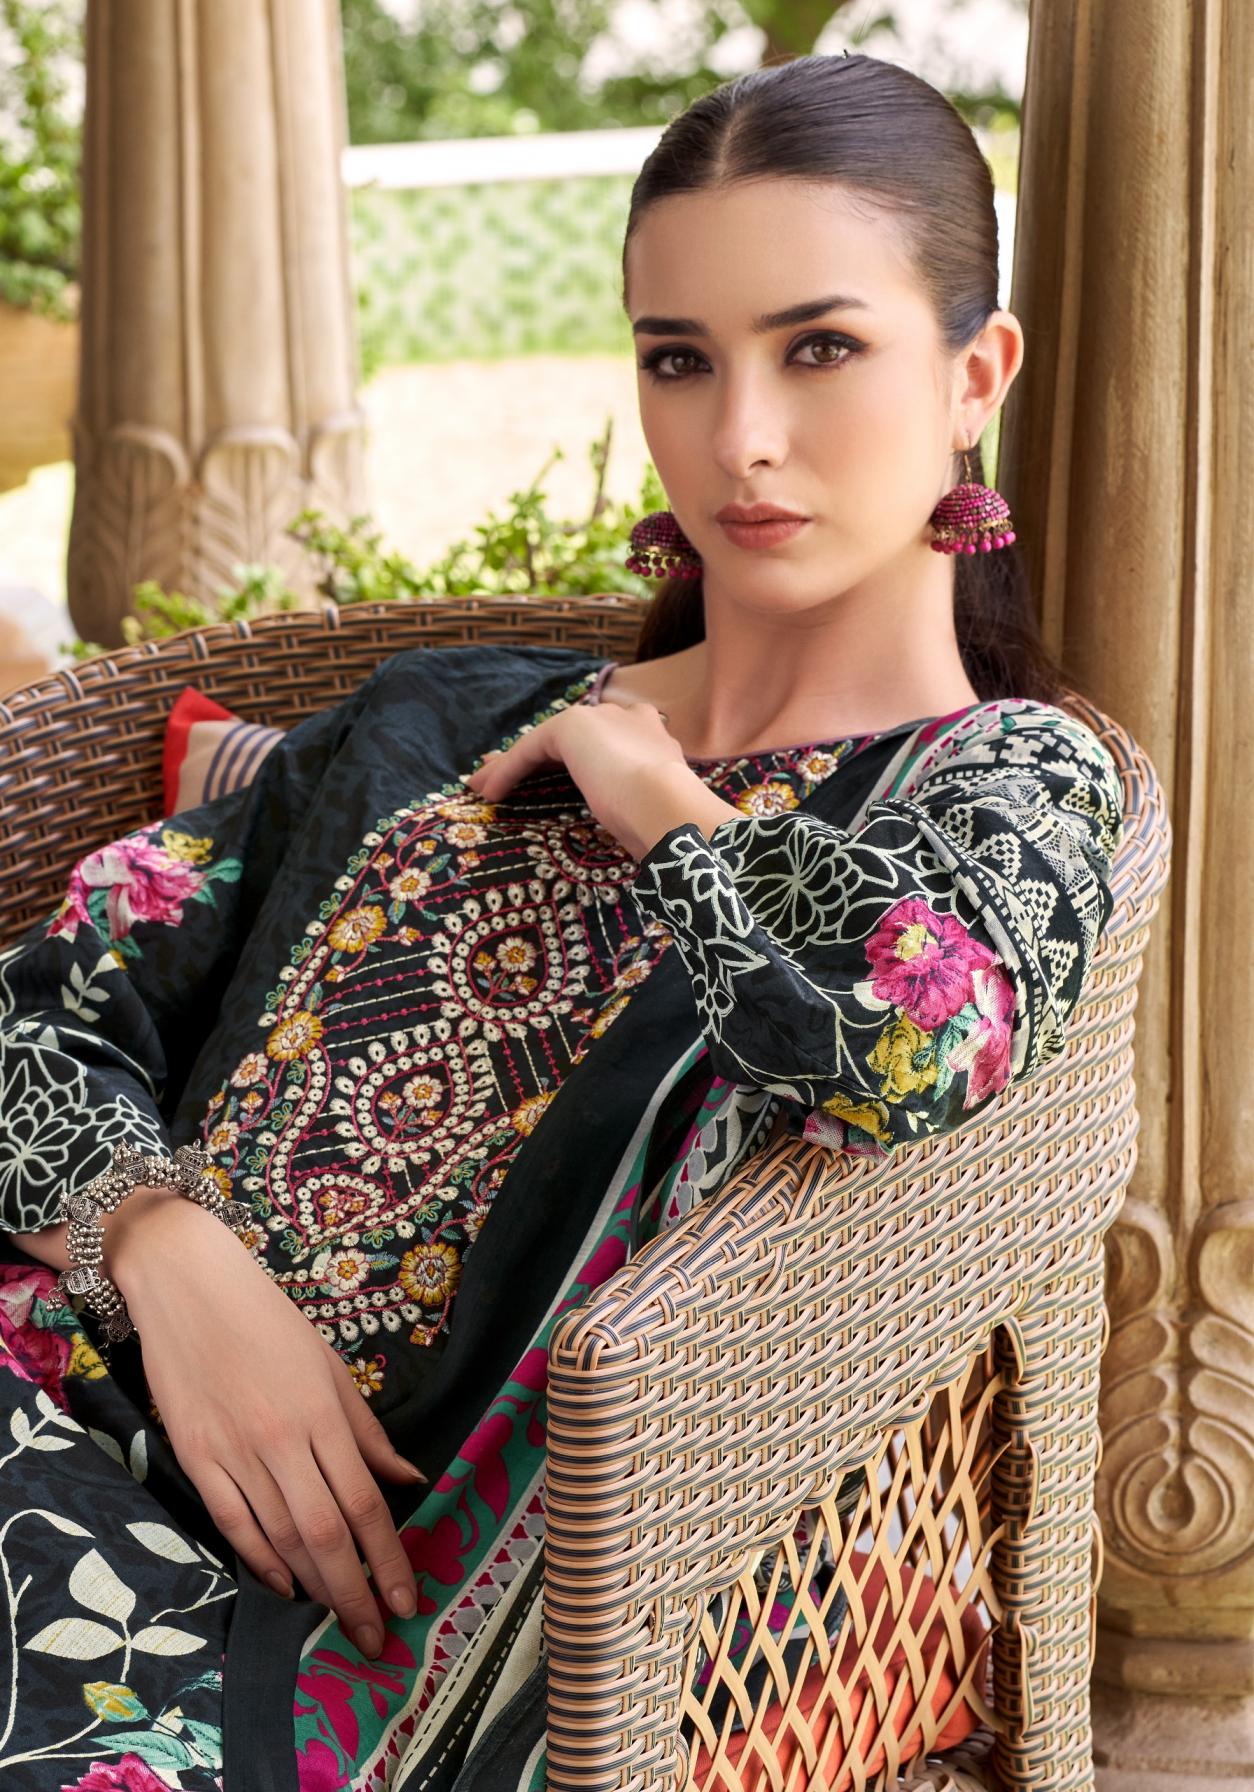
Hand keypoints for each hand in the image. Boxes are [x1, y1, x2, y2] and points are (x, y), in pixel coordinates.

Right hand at [110, 1196, 424, 1657]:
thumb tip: (409, 1480)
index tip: (406, 1600)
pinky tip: (285, 1588)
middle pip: (324, 1535)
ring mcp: (233, 1453)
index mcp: (321, 1414)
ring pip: (279, 1539)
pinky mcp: (194, 1458)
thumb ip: (367, 1432)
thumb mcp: (331, 1367)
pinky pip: (232, 1525)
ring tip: (340, 1622)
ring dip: (314, 1588)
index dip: (388, 1558)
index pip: (364, 1503)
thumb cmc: (269, 1321)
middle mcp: (280, 1440)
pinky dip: (260, 1563)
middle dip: (355, 1594)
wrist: (188, 1288)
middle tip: (376, 1638)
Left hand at [463, 696, 735, 858]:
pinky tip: (491, 793)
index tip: (551, 782)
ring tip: (484, 787)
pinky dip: (508, 770)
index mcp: (651, 737)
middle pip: (567, 737)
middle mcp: (625, 718)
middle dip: (534, 758)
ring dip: (511, 765)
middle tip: (503, 779)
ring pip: (544, 742)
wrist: (669, 805)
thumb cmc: (668, 820)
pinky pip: (530, 749)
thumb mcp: (650, 811)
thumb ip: (637, 806)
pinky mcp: (572, 727)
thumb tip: (636, 832)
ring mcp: (600, 719)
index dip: (572, 762)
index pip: (602, 743)